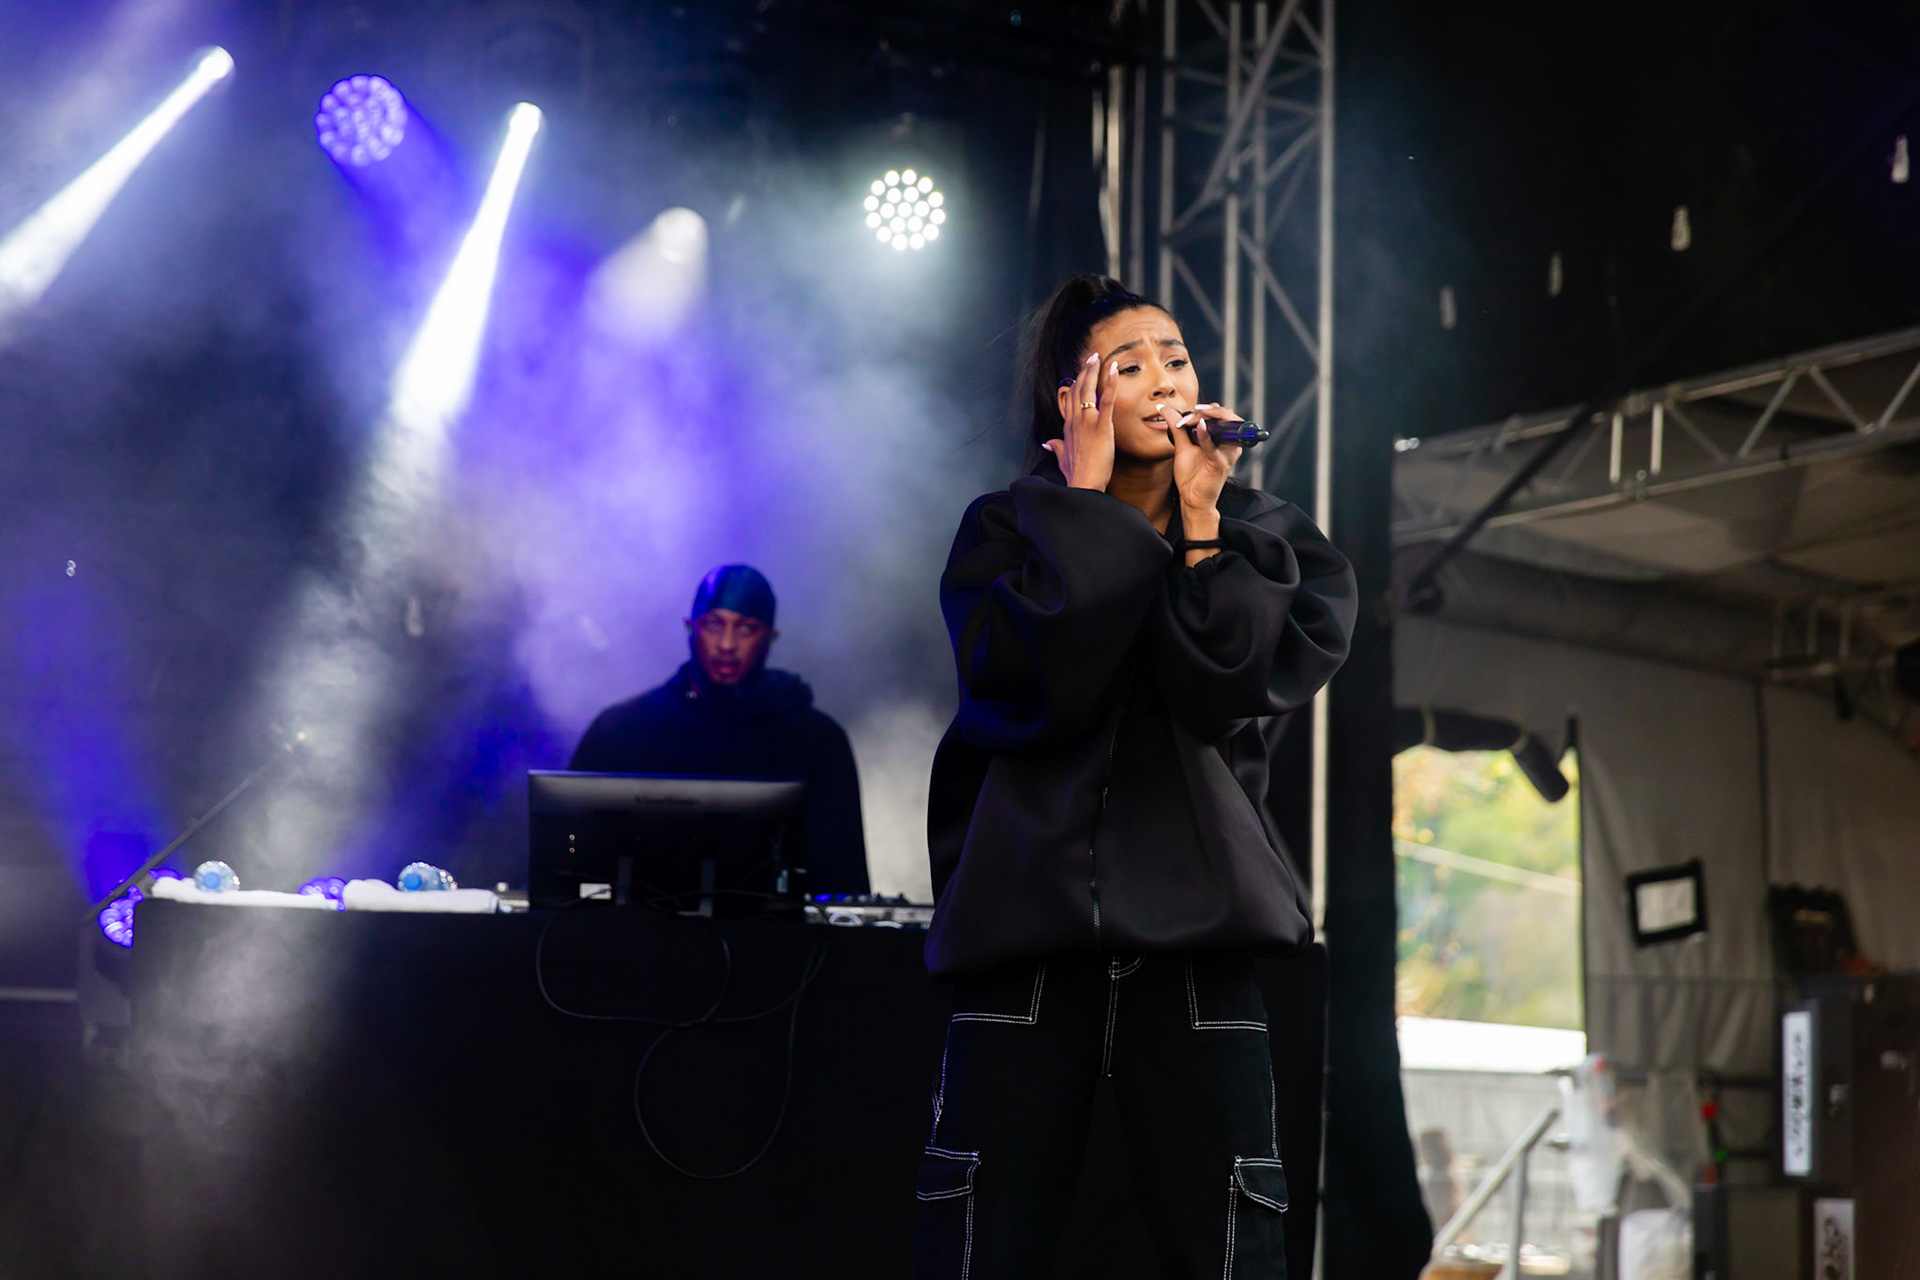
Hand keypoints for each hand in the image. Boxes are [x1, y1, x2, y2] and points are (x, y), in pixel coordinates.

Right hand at [1043, 354, 1116, 491]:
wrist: (1083, 485)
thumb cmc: (1076, 474)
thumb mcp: (1062, 458)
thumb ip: (1056, 447)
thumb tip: (1047, 443)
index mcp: (1068, 427)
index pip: (1070, 399)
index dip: (1076, 384)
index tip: (1081, 373)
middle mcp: (1075, 420)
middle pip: (1077, 390)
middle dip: (1084, 372)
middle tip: (1091, 358)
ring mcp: (1087, 422)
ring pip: (1088, 390)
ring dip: (1093, 371)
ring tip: (1097, 357)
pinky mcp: (1102, 426)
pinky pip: (1107, 400)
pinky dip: (1110, 383)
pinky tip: (1113, 369)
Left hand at [1165, 403, 1243, 536]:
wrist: (1190, 498)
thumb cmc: (1191, 475)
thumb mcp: (1182, 445)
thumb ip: (1176, 426)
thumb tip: (1165, 408)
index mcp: (1223, 438)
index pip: (1221, 413)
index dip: (1204, 409)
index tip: (1184, 414)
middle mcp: (1229, 444)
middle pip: (1226, 415)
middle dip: (1207, 410)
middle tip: (1190, 413)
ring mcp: (1227, 454)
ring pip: (1224, 426)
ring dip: (1206, 418)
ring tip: (1191, 418)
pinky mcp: (1221, 464)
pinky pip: (1215, 446)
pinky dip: (1206, 435)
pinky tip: (1198, 427)